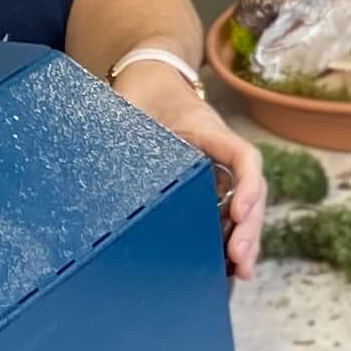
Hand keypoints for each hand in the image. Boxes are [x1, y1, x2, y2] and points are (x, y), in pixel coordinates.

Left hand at [121, 68, 266, 279]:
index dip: (247, 185)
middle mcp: (221, 153)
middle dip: (248, 226)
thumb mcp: (131, 105)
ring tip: (241, 271)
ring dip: (245, 239)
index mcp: (208, 130)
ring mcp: (218, 170)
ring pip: (243, 207)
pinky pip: (225, 214)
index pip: (242, 155)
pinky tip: (228, 267)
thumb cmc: (143, 91)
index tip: (238, 212)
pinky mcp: (208, 186)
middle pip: (250, 191)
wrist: (152, 79)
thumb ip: (124, 125)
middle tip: (239, 258)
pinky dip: (229, 239)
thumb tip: (101, 160)